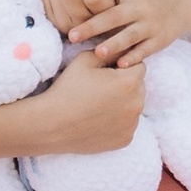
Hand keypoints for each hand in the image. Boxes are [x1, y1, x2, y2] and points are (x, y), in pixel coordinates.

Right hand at [29, 54, 148, 154]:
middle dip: (125, 84)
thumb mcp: (86, 60)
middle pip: (139, 87)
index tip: (105, 72)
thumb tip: (123, 50)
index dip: (121, 66)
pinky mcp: (125, 140)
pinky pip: (127, 125)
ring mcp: (132, 125)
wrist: (51, 124)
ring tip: (98, 105)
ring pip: (133, 106)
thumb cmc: (68, 89)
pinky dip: (118, 122)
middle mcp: (137, 104)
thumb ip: (110, 51)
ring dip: (123, 103)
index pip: (138, 65)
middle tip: (100, 89)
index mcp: (130, 82)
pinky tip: (98, 120)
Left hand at [70, 0, 181, 65]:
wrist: (180, 3)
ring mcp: (150, 24)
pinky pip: (145, 50)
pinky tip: (120, 64)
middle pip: (114, 16)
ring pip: (130, 35)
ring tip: (98, 53)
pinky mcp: (159, 40)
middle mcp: (140, 6)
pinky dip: (134, 57)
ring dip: (114, 44)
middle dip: (92, 26)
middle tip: (72, 35)